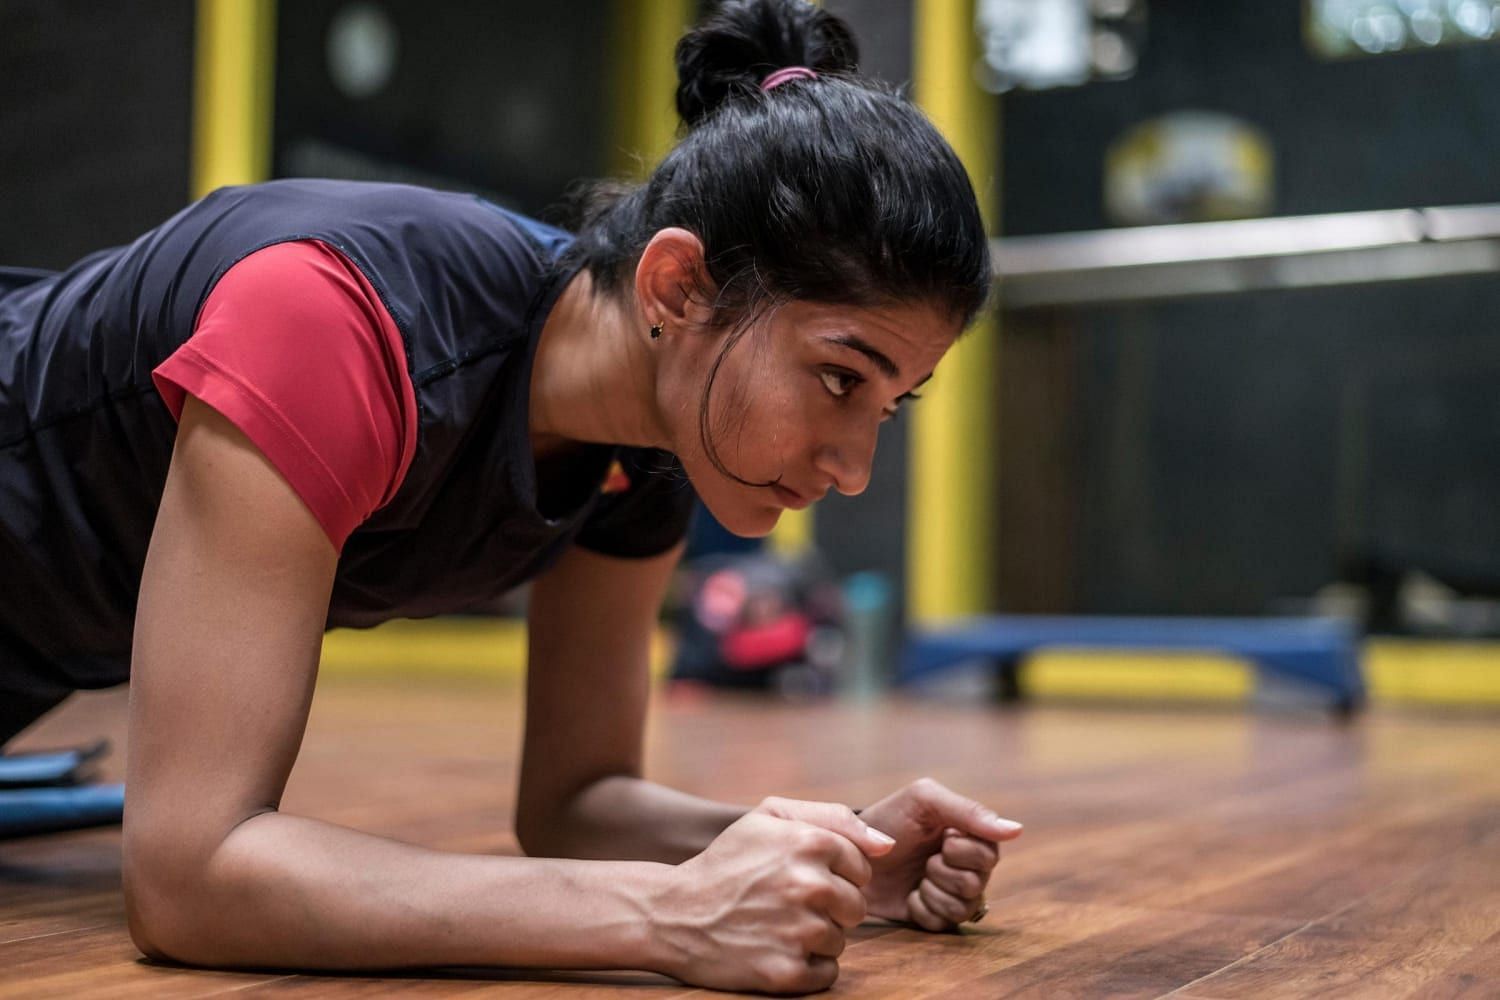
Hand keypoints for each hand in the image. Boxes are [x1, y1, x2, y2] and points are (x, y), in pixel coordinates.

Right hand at [649, 798, 891, 994]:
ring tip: (775, 925)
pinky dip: (806, 967)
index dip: (835, 873)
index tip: (800, 875)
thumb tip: (886, 844)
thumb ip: (832, 818)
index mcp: (809, 842)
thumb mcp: (768, 818)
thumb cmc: (727, 862)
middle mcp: (809, 885)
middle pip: (857, 906)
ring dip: (815, 936)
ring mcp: (799, 931)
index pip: (862, 867)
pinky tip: (775, 949)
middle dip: (830, 906)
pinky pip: (827, 973)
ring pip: (841, 939)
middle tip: (786, 902)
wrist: (673, 914)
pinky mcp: (787, 971)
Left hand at [854, 778, 1021, 930]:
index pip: (990, 853)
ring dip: (933, 892)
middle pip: (978, 882)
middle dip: (945, 872)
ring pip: (964, 906)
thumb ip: (969, 811)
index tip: (942, 837)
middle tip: (925, 860)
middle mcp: (966, 866)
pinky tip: (909, 896)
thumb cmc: (888, 819)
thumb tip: (1017, 830)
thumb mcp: (924, 800)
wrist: (850, 852)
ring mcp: (949, 893)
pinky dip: (923, 910)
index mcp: (969, 835)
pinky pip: (943, 924)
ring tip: (915, 878)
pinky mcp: (933, 916)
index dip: (963, 850)